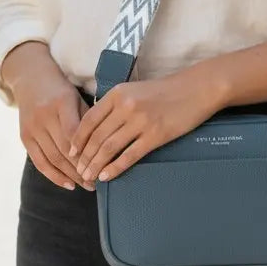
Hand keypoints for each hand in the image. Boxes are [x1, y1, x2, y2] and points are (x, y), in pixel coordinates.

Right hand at [5, 44, 91, 190]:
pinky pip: (39, 161)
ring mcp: (32, 127)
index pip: (75, 133)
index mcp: (62, 102)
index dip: (87, 152)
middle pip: (64, 149)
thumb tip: (105, 146)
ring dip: (71, 176)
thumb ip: (88, 120)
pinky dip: (54, 176)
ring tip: (87, 186)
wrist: (30, 79)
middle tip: (98, 182)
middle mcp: (44, 115)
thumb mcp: (77, 98)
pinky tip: (68, 184)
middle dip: (82, 169)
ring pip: (53, 158)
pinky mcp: (24, 136)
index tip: (102, 165)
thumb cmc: (62, 90)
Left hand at [68, 72, 220, 184]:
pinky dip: (115, 168)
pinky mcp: (155, 135)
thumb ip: (115, 104)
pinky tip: (107, 176)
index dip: (78, 139)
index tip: (71, 152)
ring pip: (109, 148)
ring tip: (89, 176)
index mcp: (117, 93)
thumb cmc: (164, 91)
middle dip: (84, 157)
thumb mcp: (134, 90)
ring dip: (96, 165)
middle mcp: (125, 106)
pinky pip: (129, 155)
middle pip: (97, 137)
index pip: (89, 120)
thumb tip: (97, 126)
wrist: (195, 89)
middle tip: (78, 171)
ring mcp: (140, 121)